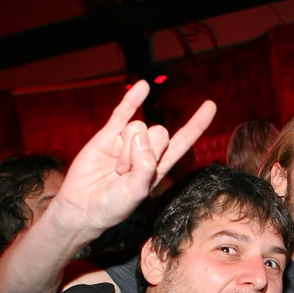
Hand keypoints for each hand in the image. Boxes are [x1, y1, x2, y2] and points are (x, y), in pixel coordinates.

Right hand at [46, 81, 216, 238]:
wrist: (83, 206)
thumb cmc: (113, 206)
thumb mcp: (136, 191)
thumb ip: (144, 166)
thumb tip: (141, 136)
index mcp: (159, 166)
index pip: (183, 141)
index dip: (196, 124)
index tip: (210, 105)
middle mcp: (146, 151)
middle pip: (159, 133)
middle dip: (143, 151)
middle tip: (125, 172)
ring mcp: (126, 142)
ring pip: (138, 127)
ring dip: (126, 149)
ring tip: (115, 169)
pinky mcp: (107, 136)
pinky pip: (123, 113)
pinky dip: (132, 99)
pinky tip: (143, 87)